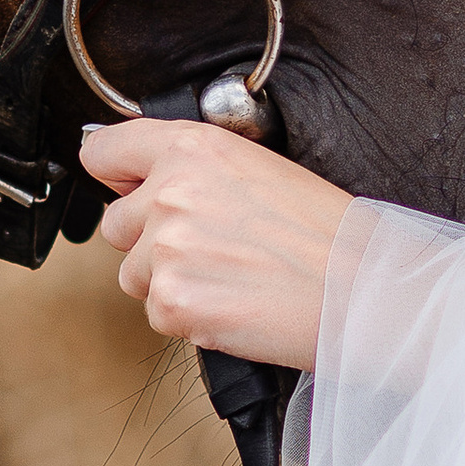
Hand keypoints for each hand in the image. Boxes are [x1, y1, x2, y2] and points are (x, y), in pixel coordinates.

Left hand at [80, 120, 351, 369]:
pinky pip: (157, 315)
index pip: (104, 151)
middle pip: (115, 224)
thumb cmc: (326, 234)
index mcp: (192, 148)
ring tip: (230, 277)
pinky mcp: (172, 302)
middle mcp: (170, 192)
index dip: (116, 174)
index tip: (126, 186)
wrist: (359, 288)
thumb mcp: (258, 168)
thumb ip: (195, 170)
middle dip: (149, 241)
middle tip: (209, 249)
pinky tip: (233, 303)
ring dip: (170, 282)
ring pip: (133, 275)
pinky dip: (190, 317)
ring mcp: (166, 249)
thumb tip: (149, 184)